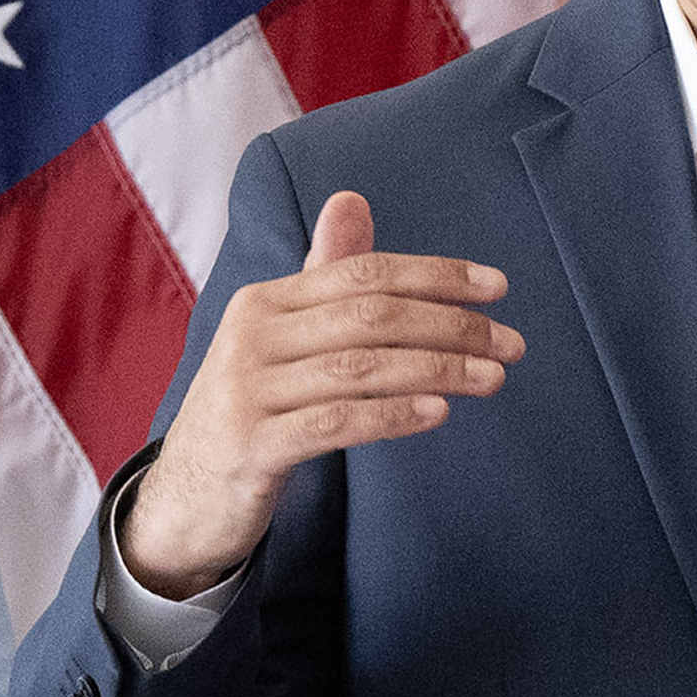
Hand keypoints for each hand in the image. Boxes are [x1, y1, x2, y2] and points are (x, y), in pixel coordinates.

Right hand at [112, 190, 517, 598]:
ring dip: (438, 369)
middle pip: (369, 316)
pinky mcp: (252, 447)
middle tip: (511, 344)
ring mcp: (247, 392)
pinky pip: (336, 422)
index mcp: (264, 300)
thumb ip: (323, 278)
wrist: (185, 498)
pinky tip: (438, 412)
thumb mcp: (282, 340)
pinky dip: (393, 414)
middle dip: (450, 325)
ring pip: (360, 367)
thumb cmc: (251, 411)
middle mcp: (251, 335)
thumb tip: (352, 199)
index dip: (435, 274)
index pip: (362, 272)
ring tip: (493, 378)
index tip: (497, 288)